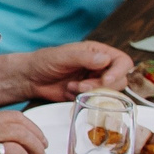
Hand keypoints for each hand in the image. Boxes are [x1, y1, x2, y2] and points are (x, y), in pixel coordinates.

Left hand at [10, 41, 131, 101]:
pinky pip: (98, 101)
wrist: (30, 78)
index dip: (119, 71)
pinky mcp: (89, 94)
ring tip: (73, 87)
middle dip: (102, 85)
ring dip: (94, 93)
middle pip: (120, 80)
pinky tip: (70, 92)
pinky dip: (86, 99)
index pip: (123, 61)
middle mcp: (100, 67)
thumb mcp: (63, 56)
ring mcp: (95, 81)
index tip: (105, 79)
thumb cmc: (45, 61)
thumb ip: (84, 58)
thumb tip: (105, 59)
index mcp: (98, 52)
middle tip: (83, 85)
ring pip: (111, 92)